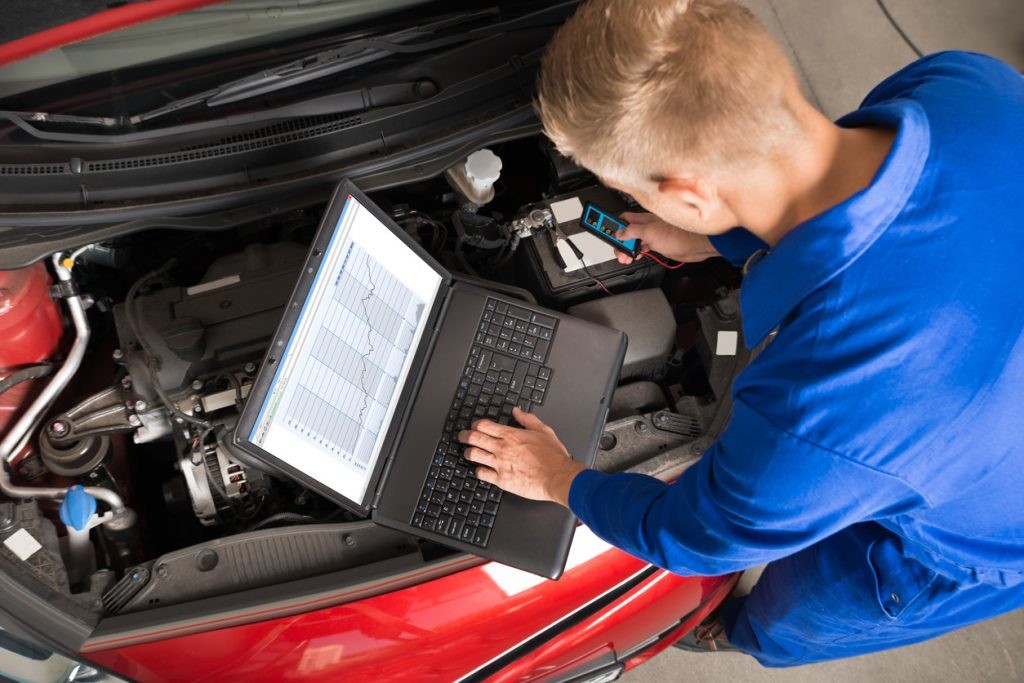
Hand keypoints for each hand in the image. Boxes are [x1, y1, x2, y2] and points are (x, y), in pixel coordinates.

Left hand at [458, 407, 584, 507]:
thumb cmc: (553, 457)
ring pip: (473, 455)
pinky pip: (481, 473)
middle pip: (473, 438)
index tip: (475, 426)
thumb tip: (517, 411)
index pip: (484, 425)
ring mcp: (500, 464)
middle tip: (462, 437)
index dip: (475, 424)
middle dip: (464, 436)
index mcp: (511, 435)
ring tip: (468, 452)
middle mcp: (502, 448)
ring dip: (468, 452)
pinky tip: (481, 469)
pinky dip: (478, 470)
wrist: (558, 477)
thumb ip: (528, 419)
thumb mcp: (543, 430)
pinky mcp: (501, 480)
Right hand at [615, 212, 719, 264]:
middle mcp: (647, 226)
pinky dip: (638, 252)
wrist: (695, 245)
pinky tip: (638, 256)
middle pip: (626, 231)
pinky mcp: (659, 244)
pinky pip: (643, 247)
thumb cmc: (678, 235)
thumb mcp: (649, 232)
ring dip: (628, 249)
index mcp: (643, 219)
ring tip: (626, 256)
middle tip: (618, 250)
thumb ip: (632, 232)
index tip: (606, 232)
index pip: (623, 218)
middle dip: (619, 240)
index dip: (613, 224)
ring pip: (634, 241)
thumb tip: (619, 232)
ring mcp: (653, 235)